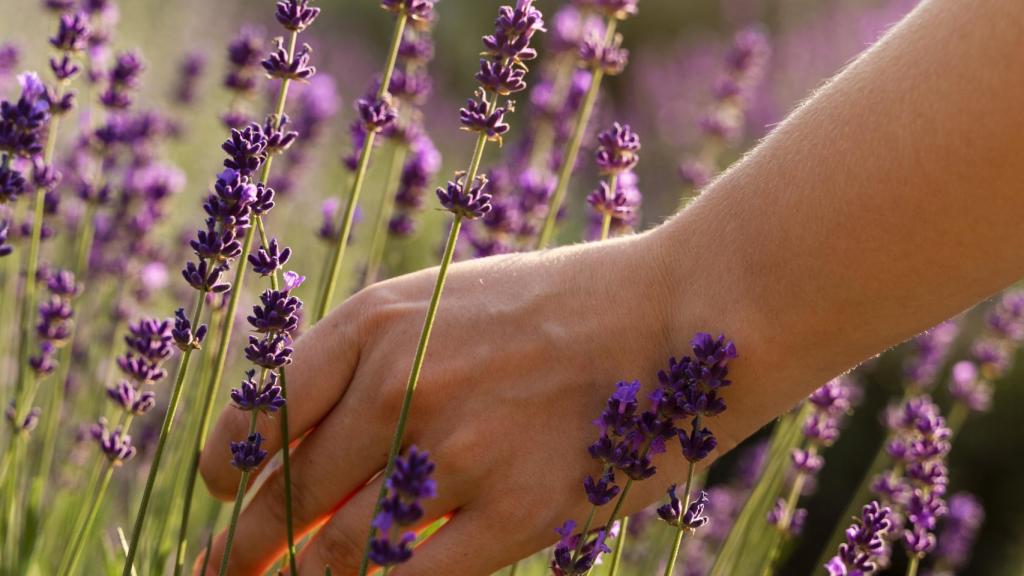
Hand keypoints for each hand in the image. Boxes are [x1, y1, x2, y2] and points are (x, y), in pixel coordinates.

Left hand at [195, 226, 767, 575]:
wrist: (679, 312)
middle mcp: (404, 381)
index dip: (229, 465)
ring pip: (341, 548)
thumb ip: (375, 369)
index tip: (224, 492)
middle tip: (223, 572)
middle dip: (243, 546)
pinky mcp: (519, 510)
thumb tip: (306, 458)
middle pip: (289, 493)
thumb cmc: (561, 306)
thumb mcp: (451, 306)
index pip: (263, 412)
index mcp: (380, 321)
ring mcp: (460, 448)